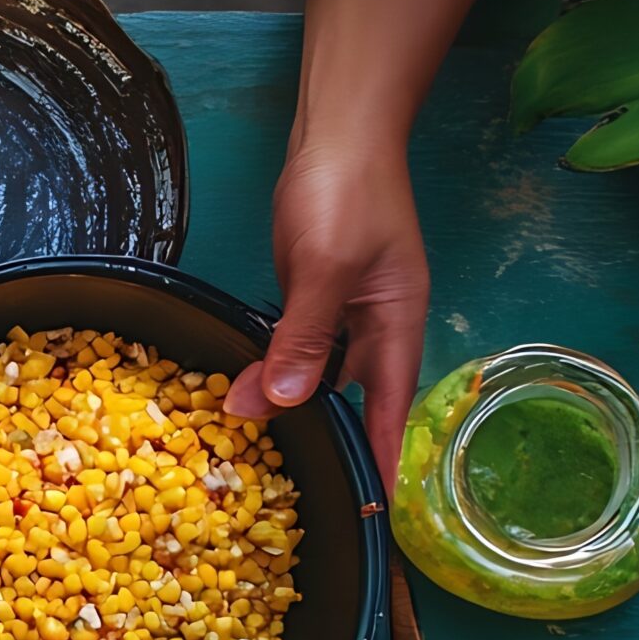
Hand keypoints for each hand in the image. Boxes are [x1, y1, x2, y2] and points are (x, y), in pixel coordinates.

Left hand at [223, 134, 426, 479]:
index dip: (382, 456)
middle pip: (353, 398)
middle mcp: (374, 324)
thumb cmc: (345, 190)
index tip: (377, 508)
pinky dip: (270, 371)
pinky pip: (292, 346)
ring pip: (314, 374)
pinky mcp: (310, 294)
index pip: (391, 406)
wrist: (335, 131)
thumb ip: (304, 337)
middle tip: (307, 494)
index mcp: (396, 322)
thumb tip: (284, 403)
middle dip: (332, 442)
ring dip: (289, 406)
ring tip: (261, 454)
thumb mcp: (326, 267)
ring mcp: (341, 309)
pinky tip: (242, 394)